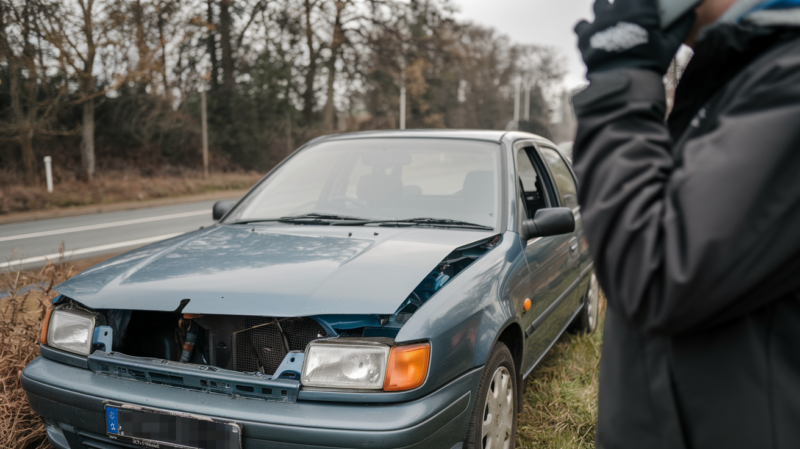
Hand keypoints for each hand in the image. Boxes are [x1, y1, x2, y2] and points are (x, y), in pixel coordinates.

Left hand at [575, 0, 694, 74]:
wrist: (623, 83)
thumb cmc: (650, 63)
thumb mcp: (669, 45)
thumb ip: (680, 27)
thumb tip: (690, 14)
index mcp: (639, 6)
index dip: (642, 1)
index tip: (645, 5)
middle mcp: (616, 9)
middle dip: (623, 2)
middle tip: (628, 13)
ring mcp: (598, 21)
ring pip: (598, 4)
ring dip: (604, 9)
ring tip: (610, 20)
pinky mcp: (584, 36)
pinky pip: (581, 25)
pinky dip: (586, 28)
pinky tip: (593, 34)